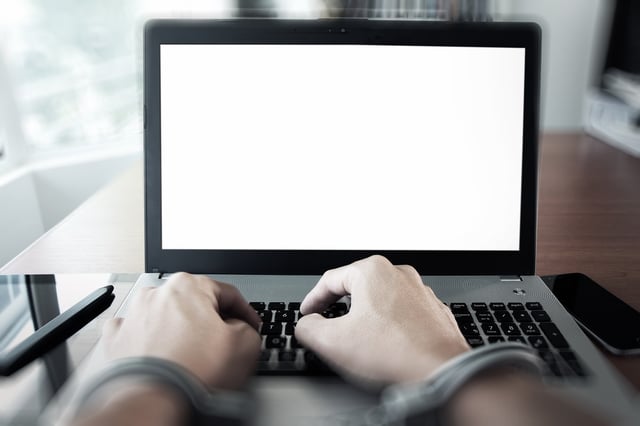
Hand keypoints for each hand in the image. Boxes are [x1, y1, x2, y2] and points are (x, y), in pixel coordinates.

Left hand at [101, 273, 260, 389]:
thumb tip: (241, 330)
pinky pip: (137, 334)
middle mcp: (157, 294)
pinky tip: (160, 356)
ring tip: (191, 356)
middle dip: (210, 322)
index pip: (228, 294)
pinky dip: (149, 343)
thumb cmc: (191, 372)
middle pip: (195, 304)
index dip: (246, 313)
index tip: (250, 328)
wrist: (150, 399)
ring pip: (165, 316)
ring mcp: (133, 315)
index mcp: (189, 286)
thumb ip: (248, 328)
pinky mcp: (116, 338)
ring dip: (179, 330)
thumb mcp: (245, 345)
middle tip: (222, 345)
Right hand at [295, 255, 469, 385]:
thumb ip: (309, 328)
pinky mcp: (433, 310)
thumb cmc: (396, 352)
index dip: (313, 299)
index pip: (330, 280)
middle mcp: (399, 274)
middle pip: (357, 287)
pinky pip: (403, 313)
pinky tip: (386, 345)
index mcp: (372, 271)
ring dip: (367, 316)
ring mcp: (420, 291)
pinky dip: (390, 325)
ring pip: (382, 299)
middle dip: (340, 306)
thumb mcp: (333, 341)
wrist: (441, 371)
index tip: (308, 313)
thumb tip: (307, 325)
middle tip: (329, 324)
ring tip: (359, 339)